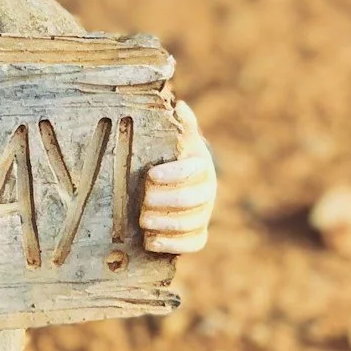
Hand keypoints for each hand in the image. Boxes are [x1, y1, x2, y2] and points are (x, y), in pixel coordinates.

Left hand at [140, 101, 216, 255]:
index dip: (173, 174)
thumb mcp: (176, 141)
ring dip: (166, 223)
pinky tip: (151, 241)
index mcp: (201, 165)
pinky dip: (173, 245)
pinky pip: (193, 244)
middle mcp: (207, 191)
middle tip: (143, 200)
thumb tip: (180, 106)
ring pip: (192, 223)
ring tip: (143, 220)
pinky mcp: (199, 234)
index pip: (194, 170)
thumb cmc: (172, 158)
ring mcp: (204, 214)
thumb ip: (179, 126)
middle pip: (192, 199)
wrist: (181, 182)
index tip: (150, 175)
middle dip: (165, 200)